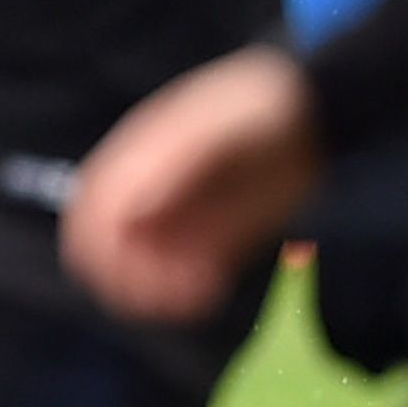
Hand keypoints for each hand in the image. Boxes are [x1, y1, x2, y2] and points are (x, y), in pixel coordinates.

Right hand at [64, 47, 324, 324]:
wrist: (316, 120)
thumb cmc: (262, 110)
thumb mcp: (218, 127)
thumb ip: (172, 162)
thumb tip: (132, 205)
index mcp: (134, 156)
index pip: (91, 209)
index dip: (100, 243)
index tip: (132, 260)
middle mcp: (146, 193)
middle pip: (104, 252)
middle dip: (126, 276)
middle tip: (169, 283)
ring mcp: (176, 223)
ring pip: (138, 276)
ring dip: (156, 292)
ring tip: (199, 286)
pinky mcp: (207, 248)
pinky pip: (180, 285)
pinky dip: (188, 296)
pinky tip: (214, 287)